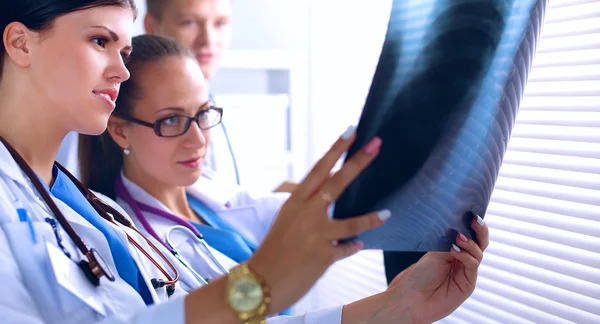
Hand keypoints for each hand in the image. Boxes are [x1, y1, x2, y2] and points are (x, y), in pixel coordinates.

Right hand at [248, 126, 390, 313]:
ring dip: (371, 218)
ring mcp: (317, 235)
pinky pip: (347, 248)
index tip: (351, 131)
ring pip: (352, 222)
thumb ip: (307, 207)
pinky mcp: (324, 256)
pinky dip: (352, 247)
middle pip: (338, 182)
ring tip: (387, 213)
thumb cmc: (272, 250)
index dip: (336, 149)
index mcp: (295, 201)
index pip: (319, 169)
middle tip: (377, 145)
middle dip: (359, 162)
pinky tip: (358, 246)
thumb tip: (328, 197)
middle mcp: (307, 214)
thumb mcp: (285, 220)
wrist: (260, 283)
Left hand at [376, 215, 488, 323]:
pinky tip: (455, 250)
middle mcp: (463, 260)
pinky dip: (466, 256)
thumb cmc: (419, 277)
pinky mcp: (468, 284)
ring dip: (469, 243)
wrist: (411, 299)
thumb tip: (460, 227)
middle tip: (475, 220)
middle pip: (480, 243)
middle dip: (480, 231)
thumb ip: (449, 242)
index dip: (473, 225)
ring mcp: (466, 272)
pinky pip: (472, 266)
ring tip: (458, 237)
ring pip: (478, 253)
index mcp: (454, 250)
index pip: (469, 235)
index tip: (471, 214)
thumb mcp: (434, 253)